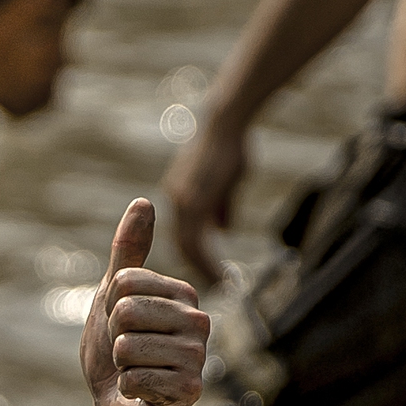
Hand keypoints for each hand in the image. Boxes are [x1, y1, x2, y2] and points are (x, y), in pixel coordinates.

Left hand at [82, 198, 208, 405]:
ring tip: (135, 372)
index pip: (123, 283)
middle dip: (112, 338)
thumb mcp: (113, 296)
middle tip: (126, 355)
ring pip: (127, 346)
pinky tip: (142, 393)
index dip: (108, 309)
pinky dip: (127, 388)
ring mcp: (198, 355)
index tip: (120, 327)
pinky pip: (136, 378)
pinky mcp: (191, 388)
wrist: (116, 405)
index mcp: (182, 294)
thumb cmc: (115, 351)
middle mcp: (198, 320)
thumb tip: (143, 201)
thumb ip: (129, 252)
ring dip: (120, 365)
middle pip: (125, 312)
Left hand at [163, 114, 248, 285]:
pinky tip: (216, 272)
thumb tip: (223, 229)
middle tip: (209, 285)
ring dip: (201, 266)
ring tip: (215, 284)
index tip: (204, 270)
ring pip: (186, 244)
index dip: (192, 252)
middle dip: (195, 264)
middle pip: (180, 242)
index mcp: (180, 194)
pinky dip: (205, 259)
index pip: (182, 231)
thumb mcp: (225, 179)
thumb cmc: (229, 145)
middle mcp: (177, 199)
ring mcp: (184, 200)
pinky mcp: (195, 200)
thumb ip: (220, 206)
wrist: (224, 121)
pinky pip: (196, 239)